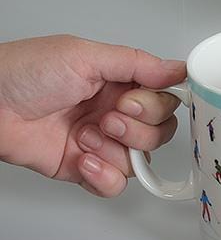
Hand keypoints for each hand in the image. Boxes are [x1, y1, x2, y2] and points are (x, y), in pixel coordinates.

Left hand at [0, 35, 185, 196]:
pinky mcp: (85, 168)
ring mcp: (101, 142)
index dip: (154, 107)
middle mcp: (114, 113)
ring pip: (141, 161)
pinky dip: (103, 176)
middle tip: (106, 119)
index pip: (165, 102)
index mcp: (119, 84)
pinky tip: (82, 158)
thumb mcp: (84, 55)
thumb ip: (138, 63)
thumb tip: (178, 69)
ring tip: (85, 137)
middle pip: (160, 134)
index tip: (129, 101)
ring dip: (115, 151)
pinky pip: (115, 184)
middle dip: (136, 130)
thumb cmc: (23, 73)